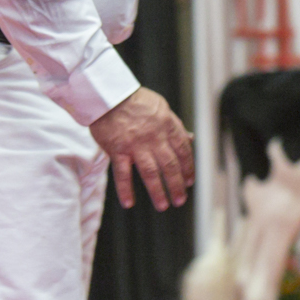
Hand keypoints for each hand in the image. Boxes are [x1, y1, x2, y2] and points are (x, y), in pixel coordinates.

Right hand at [89, 87, 193, 210]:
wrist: (109, 94)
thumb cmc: (135, 100)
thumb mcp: (161, 107)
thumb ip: (175, 126)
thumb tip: (190, 138)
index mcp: (168, 126)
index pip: (183, 151)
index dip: (188, 168)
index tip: (189, 182)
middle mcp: (155, 137)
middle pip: (170, 166)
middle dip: (177, 185)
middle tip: (180, 200)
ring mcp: (136, 145)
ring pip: (150, 173)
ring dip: (158, 191)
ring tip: (163, 205)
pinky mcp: (117, 149)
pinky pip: (122, 173)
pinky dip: (125, 189)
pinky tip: (129, 203)